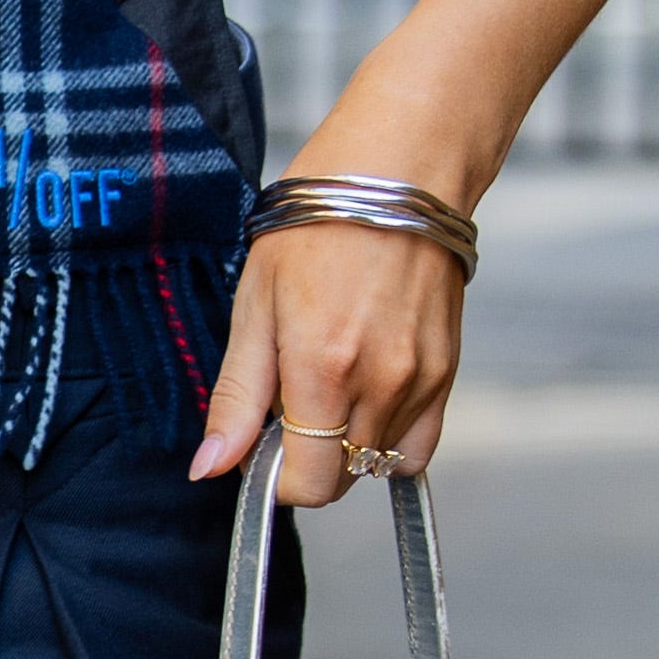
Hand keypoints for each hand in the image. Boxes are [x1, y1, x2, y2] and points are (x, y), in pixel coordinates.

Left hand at [194, 217, 468, 509]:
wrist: (397, 174)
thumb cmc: (317, 226)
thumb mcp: (254, 305)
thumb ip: (237, 397)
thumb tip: (211, 468)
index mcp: (323, 370)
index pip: (308, 484)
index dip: (276, 479)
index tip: (262, 447)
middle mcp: (380, 384)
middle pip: (342, 478)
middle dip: (308, 458)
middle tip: (291, 402)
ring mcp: (420, 380)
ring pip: (377, 461)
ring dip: (346, 443)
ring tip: (332, 379)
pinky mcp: (447, 370)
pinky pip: (419, 442)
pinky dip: (389, 436)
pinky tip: (367, 393)